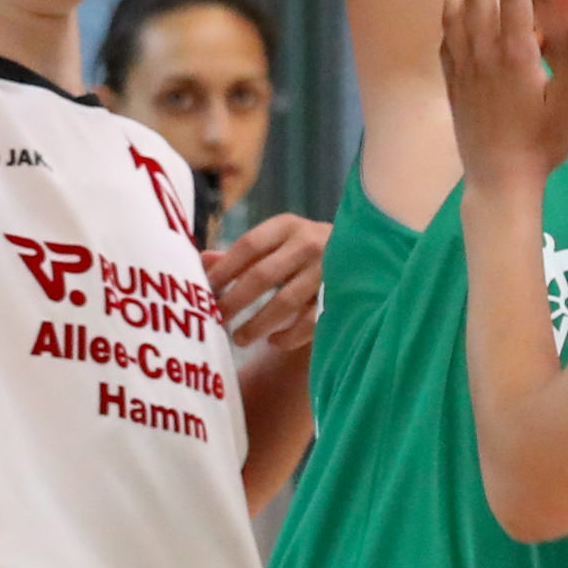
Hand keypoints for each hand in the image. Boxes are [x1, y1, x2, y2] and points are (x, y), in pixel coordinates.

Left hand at [211, 213, 326, 366]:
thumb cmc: (305, 250)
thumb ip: (241, 254)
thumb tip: (201, 261)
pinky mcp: (341, 297)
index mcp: (287, 226)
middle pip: (262, 276)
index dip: (223, 269)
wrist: (366, 252)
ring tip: (238, 339)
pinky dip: (288, 336)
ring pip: (285, 303)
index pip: (248, 246)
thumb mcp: (277, 242)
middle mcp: (309, 244)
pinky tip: (272, 341)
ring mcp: (327, 271)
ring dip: (257, 324)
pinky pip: (309, 323)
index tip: (204, 290)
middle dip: (235, 301)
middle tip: (216, 320)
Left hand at [441, 0, 567, 199]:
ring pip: (455, 13)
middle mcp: (483, 54)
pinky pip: (445, 38)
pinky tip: (451, 6)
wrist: (499, 180)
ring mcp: (463, 68)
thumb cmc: (540, 144)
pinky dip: (448, 13)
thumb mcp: (566, 103)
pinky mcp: (453, 83)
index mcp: (514, 55)